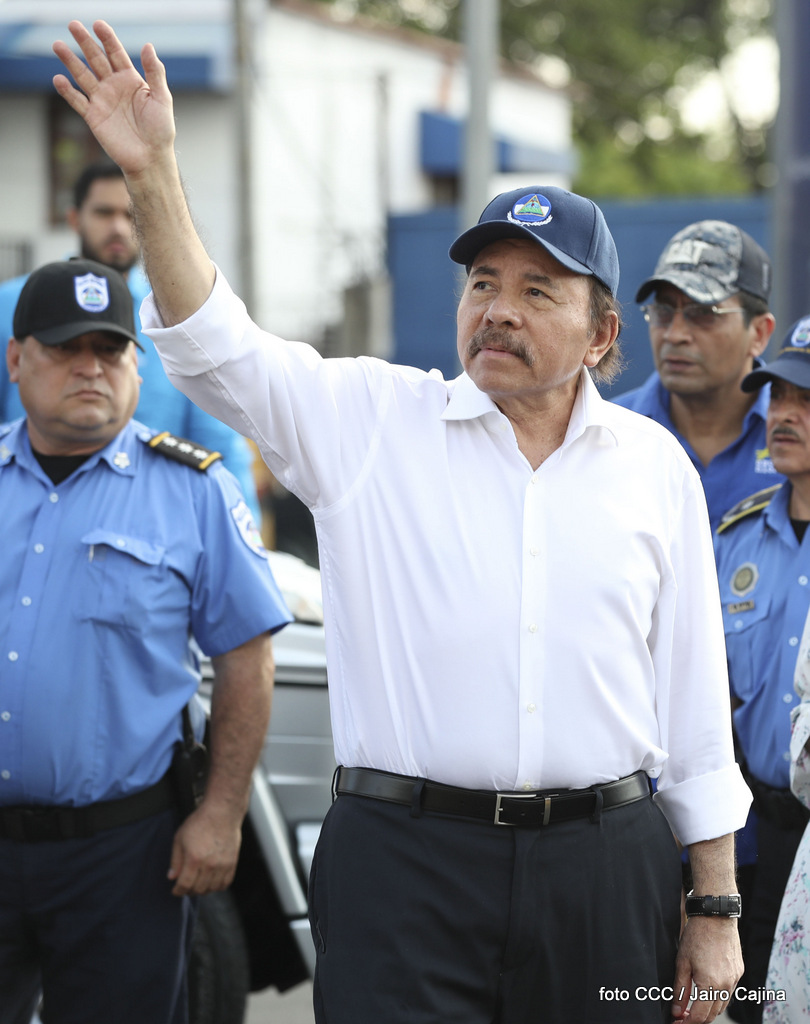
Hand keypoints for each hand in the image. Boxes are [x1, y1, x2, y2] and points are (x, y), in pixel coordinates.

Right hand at [52, 20, 175, 176]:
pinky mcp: (93, 117)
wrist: (150, 158)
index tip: (98, 24)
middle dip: (84, 42)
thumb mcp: (162, 99)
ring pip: (83, 76)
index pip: (115, 53)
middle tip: (73, 25)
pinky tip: (58, 79)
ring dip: (70, 61)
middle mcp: (114, 87)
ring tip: (57, 45)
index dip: (107, 38)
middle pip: (96, 59)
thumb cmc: (160, 130)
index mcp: (131, 79)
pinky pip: (77, 101)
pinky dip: (67, 91)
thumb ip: (155, 73)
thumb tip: (148, 45)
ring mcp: (102, 101)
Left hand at [167, 801, 242, 896]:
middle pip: (198, 889)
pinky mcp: (232, 862)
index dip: (178, 891)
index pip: (185, 884)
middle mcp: (209, 864)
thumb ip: (175, 860)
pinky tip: (211, 882)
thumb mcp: (180, 838)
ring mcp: (223, 864)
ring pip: (212, 889)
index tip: (176, 890)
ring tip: (198, 885)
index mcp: (194, 858)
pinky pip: (225, 883)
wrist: (222, 812)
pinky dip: (217, 887)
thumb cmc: (200, 822)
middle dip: (189, 891)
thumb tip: (172, 877)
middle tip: (186, 887)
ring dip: (203, 890)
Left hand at [671, 917, 742, 1021]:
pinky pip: (729, 992)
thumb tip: (677, 1011)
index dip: (688, 1022)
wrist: (716, 917)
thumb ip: (680, 990)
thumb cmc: (697, 936)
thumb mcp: (682, 962)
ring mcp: (734, 979)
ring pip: (722, 1005)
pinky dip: (718, 996)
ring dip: (709, 1009)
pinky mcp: (738, 972)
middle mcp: (726, 985)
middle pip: (712, 1014)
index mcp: (710, 984)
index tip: (678, 1021)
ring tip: (694, 1004)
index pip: (700, 1016)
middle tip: (684, 1015)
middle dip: (698, 1019)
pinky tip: (707, 989)